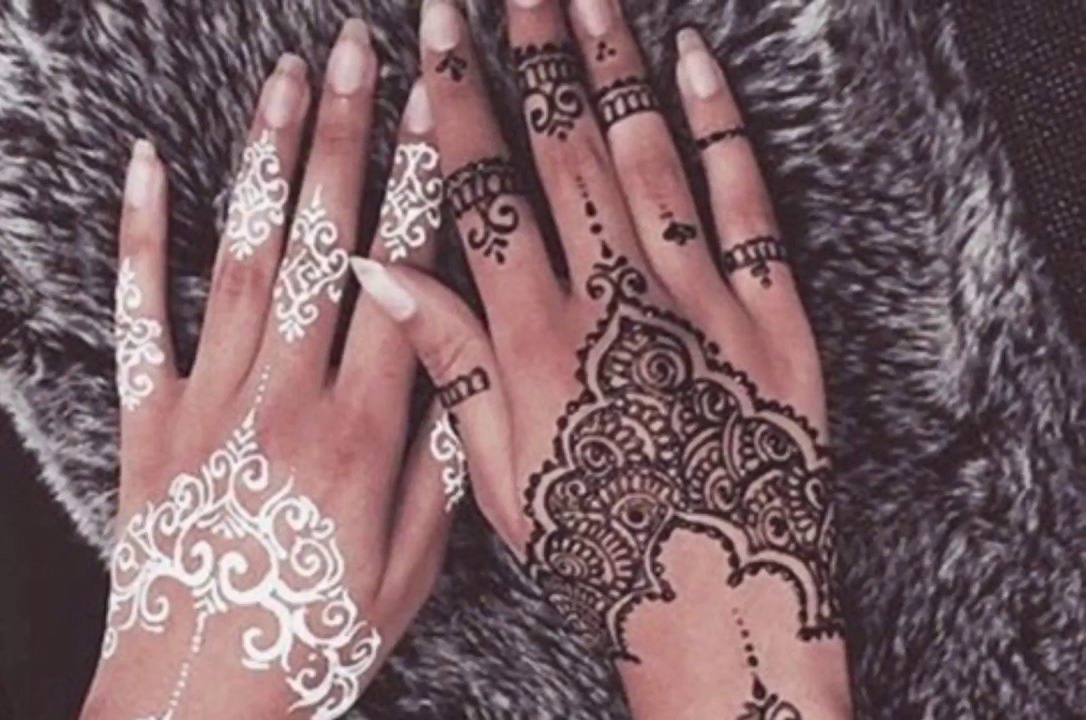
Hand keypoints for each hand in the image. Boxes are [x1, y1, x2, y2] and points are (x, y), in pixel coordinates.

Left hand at [82, 21, 457, 719]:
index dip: (420, 189)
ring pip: (242, 258)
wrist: (197, 696)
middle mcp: (283, 400)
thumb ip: (440, 462)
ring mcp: (207, 402)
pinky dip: (143, 237)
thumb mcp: (411, 569)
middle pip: (321, 244)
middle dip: (345, 137)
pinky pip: (143, 313)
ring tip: (286, 78)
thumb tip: (466, 364)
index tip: (436, 112)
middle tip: (360, 51)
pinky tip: (151, 164)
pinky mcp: (148, 418)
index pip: (399, 281)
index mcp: (360, 434)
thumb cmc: (314, 639)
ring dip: (266, 160)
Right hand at [352, 0, 851, 716]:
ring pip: (649, 154)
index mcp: (541, 338)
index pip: (487, 189)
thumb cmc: (599, 542)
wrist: (722, 595)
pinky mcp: (771, 312)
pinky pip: (744, 201)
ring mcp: (700, 298)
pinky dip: (721, 125)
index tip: (436, 37)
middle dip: (529, 56)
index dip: (459, 103)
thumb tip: (379, 269)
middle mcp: (616, 299)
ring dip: (612, 66)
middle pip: (565, 151)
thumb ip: (448, 358)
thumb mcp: (499, 469)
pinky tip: (695, 62)